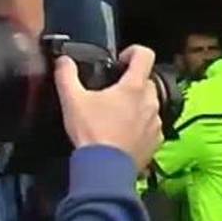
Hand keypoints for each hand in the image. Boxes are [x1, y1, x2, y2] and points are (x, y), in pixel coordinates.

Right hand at [54, 45, 162, 169]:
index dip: (134, 52)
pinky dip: (141, 125)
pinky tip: (123, 133)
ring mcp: (156, 121)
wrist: (106, 168)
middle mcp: (151, 101)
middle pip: (146, 81)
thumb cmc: (92, 132)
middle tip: (112, 92)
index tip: (121, 61)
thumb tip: (64, 61)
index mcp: (134, 87)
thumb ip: (66, 75)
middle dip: (131, 82)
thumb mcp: (72, 100)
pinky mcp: (157, 139)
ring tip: (115, 115)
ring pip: (150, 103)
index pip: (145, 55)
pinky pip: (151, 125)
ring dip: (136, 105)